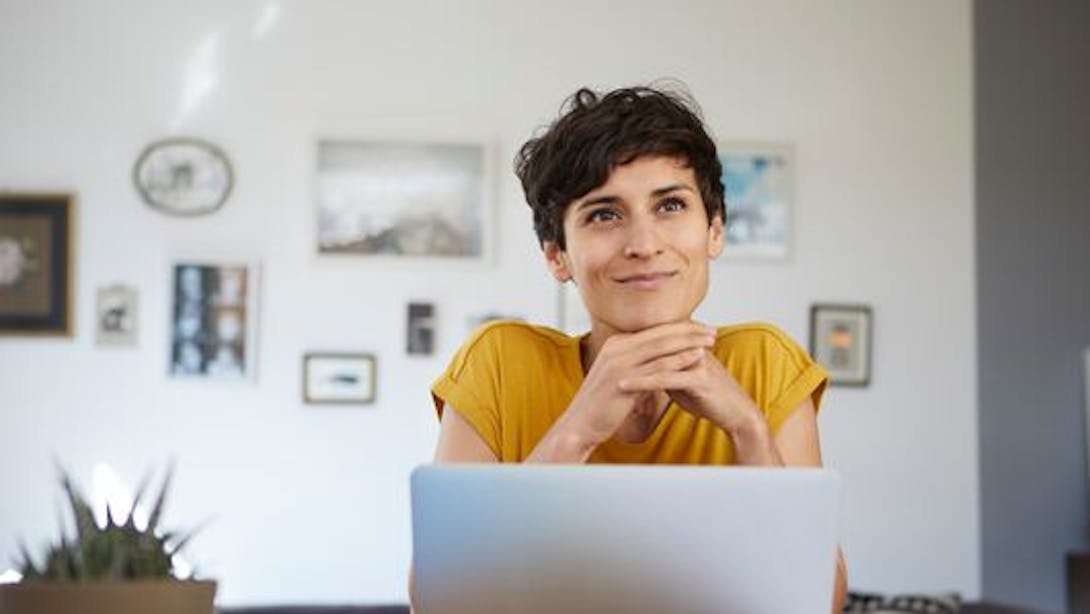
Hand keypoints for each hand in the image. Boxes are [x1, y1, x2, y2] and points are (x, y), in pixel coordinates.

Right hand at [553, 322, 716, 449]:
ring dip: (689, 342)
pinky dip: (680, 360)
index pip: (653, 330)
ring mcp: (620, 362)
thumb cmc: (600, 405)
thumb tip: (656, 362)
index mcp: (615, 344)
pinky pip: (658, 366)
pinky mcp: (625, 379)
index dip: (679, 327)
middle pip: (660, 333)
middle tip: (712, 329)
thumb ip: (635, 365)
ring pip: (662, 346)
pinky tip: (697, 358)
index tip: (700, 328)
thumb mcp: (618, 376)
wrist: (580, 424)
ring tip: (711, 341)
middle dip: (689, 330)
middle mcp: (617, 348)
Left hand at [616, 337, 761, 435]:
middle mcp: (692, 347)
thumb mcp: (681, 379)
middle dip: (626, 352)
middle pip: (653, 344)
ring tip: (605, 372)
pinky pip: (665, 378)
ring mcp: (697, 360)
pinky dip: (642, 382)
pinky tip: (625, 386)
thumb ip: (665, 368)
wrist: (735, 413)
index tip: (607, 351)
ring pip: (656, 360)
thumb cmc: (709, 396)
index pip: (655, 338)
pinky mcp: (699, 378)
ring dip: (629, 365)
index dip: (631, 344)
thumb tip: (645, 366)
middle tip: (600, 358)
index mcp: (688, 344)